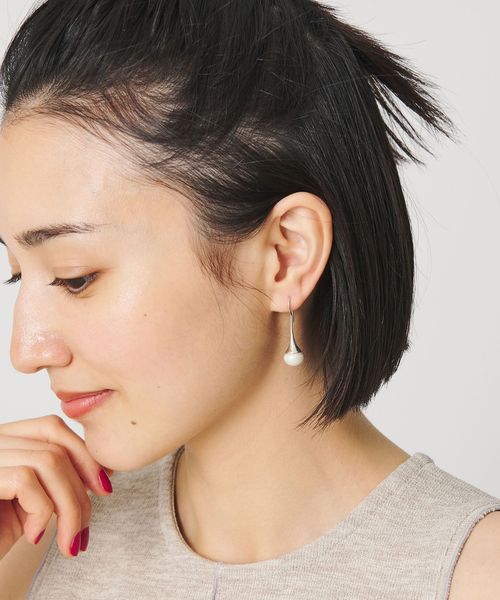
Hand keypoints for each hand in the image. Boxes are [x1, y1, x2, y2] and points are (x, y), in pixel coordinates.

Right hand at [0, 414, 113, 559]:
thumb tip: (104, 470)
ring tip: (68, 541)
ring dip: (70, 507)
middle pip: (54, 443)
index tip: (104, 487)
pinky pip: (26, 481)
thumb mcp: (32, 502)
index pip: (51, 427)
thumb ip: (57, 480)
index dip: (83, 454)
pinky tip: (34, 537)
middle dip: (82, 486)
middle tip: (86, 526)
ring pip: (48, 462)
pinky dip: (42, 511)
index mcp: (4, 440)